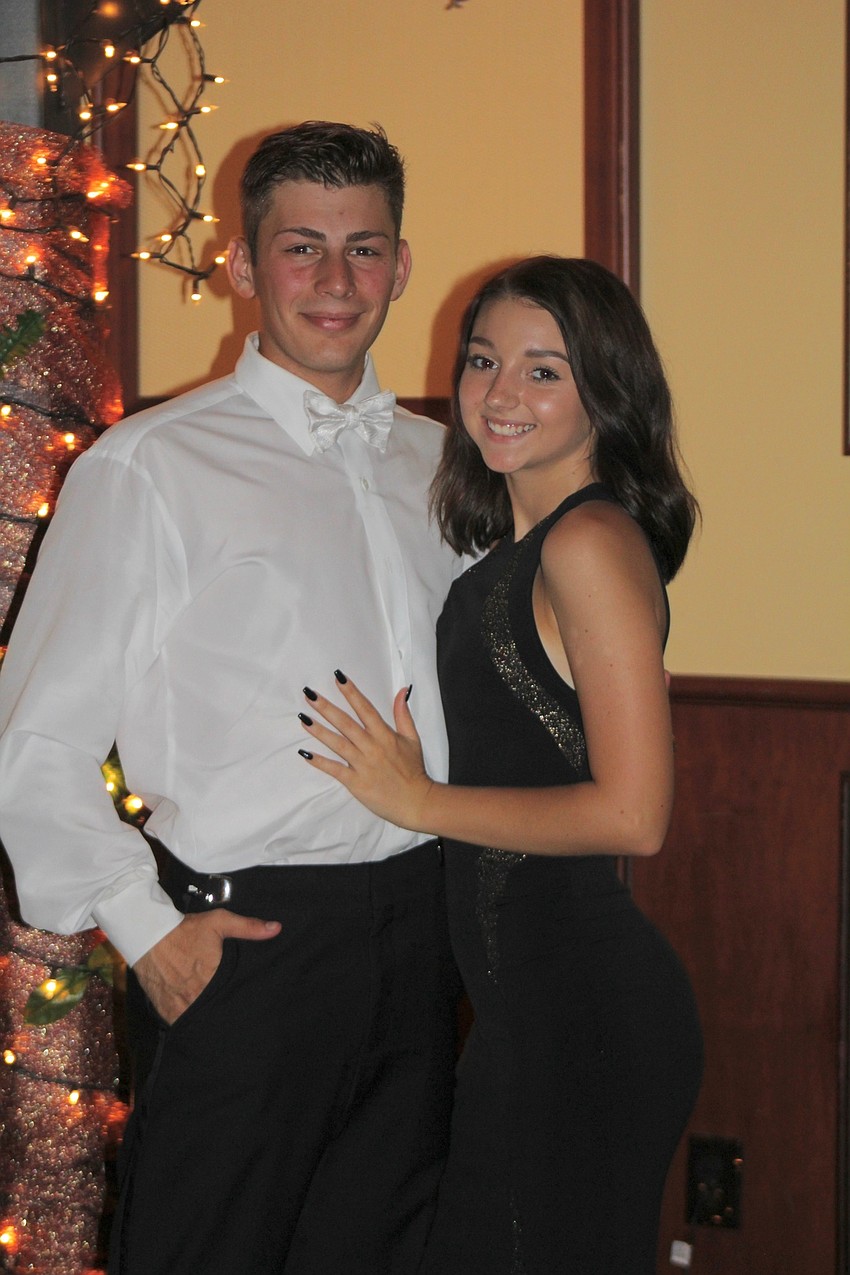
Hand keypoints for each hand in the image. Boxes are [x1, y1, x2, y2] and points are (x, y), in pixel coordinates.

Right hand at [133, 909, 280, 1025]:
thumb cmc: (185, 929)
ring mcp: (180, 1005)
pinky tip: (195, 1019)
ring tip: (215, 1018)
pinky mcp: (165, 1010)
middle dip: (224, 1012)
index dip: (240, 1000)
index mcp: (214, 977)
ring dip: (206, 1019)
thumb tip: (277, 929)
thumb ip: (248, 927)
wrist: (147, 935)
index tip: (246, 1002)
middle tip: (231, 1010)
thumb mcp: (219, 922)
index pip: (234, 998)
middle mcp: (197, 996)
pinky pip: (180, 1023)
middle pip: (217, 1012)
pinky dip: (187, 1021)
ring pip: (199, 1020)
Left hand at [300, 675, 435, 831]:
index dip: (351, 693)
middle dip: (326, 707)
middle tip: (309, 694)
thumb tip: (402, 691)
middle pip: (346, 723)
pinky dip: (320, 762)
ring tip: (303, 718)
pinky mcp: (356, 783)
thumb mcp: (413, 739)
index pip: (365, 709)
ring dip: (319, 730)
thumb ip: (403, 715)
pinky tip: (305, 753)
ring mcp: (363, 765)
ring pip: (337, 744)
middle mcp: (372, 747)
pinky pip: (335, 770)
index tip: (338, 678)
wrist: (416, 802)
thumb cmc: (414, 771)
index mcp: (385, 736)